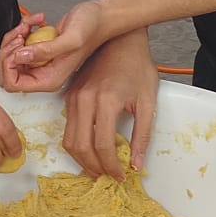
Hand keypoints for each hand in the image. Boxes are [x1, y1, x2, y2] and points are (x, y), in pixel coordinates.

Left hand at [0, 1, 119, 92]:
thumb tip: (21, 57)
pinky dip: (22, 28)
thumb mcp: (71, 39)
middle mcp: (43, 73)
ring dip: (15, 36)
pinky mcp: (38, 48)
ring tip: (28, 25)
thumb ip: (46, 50)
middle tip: (21, 34)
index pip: (13, 83)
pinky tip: (34, 21)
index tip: (19, 46)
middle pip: (7, 71)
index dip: (9, 64)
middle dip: (9, 49)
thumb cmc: (92, 28)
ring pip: (10, 55)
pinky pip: (18, 42)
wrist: (100, 17)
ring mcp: (40, 61)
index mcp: (49, 79)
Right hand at [61, 34, 158, 177]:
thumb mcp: (148, 101)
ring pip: (69, 139)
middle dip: (94, 168)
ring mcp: (73, 97)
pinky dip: (76, 144)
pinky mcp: (69, 95)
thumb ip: (142, 135)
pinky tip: (90, 149)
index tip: (121, 174)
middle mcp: (84, 99)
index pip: (103, 145)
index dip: (112, 166)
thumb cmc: (137, 65)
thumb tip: (137, 163)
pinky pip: (67, 127)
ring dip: (82, 159)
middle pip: (80, 146)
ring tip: (98, 168)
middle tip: (108, 176)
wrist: (121, 40)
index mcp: (106, 100)